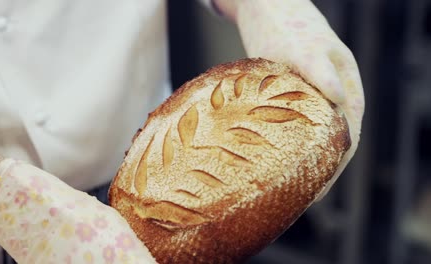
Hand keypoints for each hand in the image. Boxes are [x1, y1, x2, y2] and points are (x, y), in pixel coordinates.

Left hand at [233, 0, 364, 199]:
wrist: (262, 7)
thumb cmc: (284, 24)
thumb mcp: (302, 47)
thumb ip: (320, 70)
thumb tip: (339, 99)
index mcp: (346, 85)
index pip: (348, 134)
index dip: (335, 165)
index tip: (316, 190)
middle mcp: (331, 93)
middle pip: (331, 140)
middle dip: (318, 170)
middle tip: (297, 197)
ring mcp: (310, 95)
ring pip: (312, 135)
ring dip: (302, 160)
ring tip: (284, 186)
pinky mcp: (289, 94)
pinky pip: (292, 125)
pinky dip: (285, 144)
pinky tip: (268, 157)